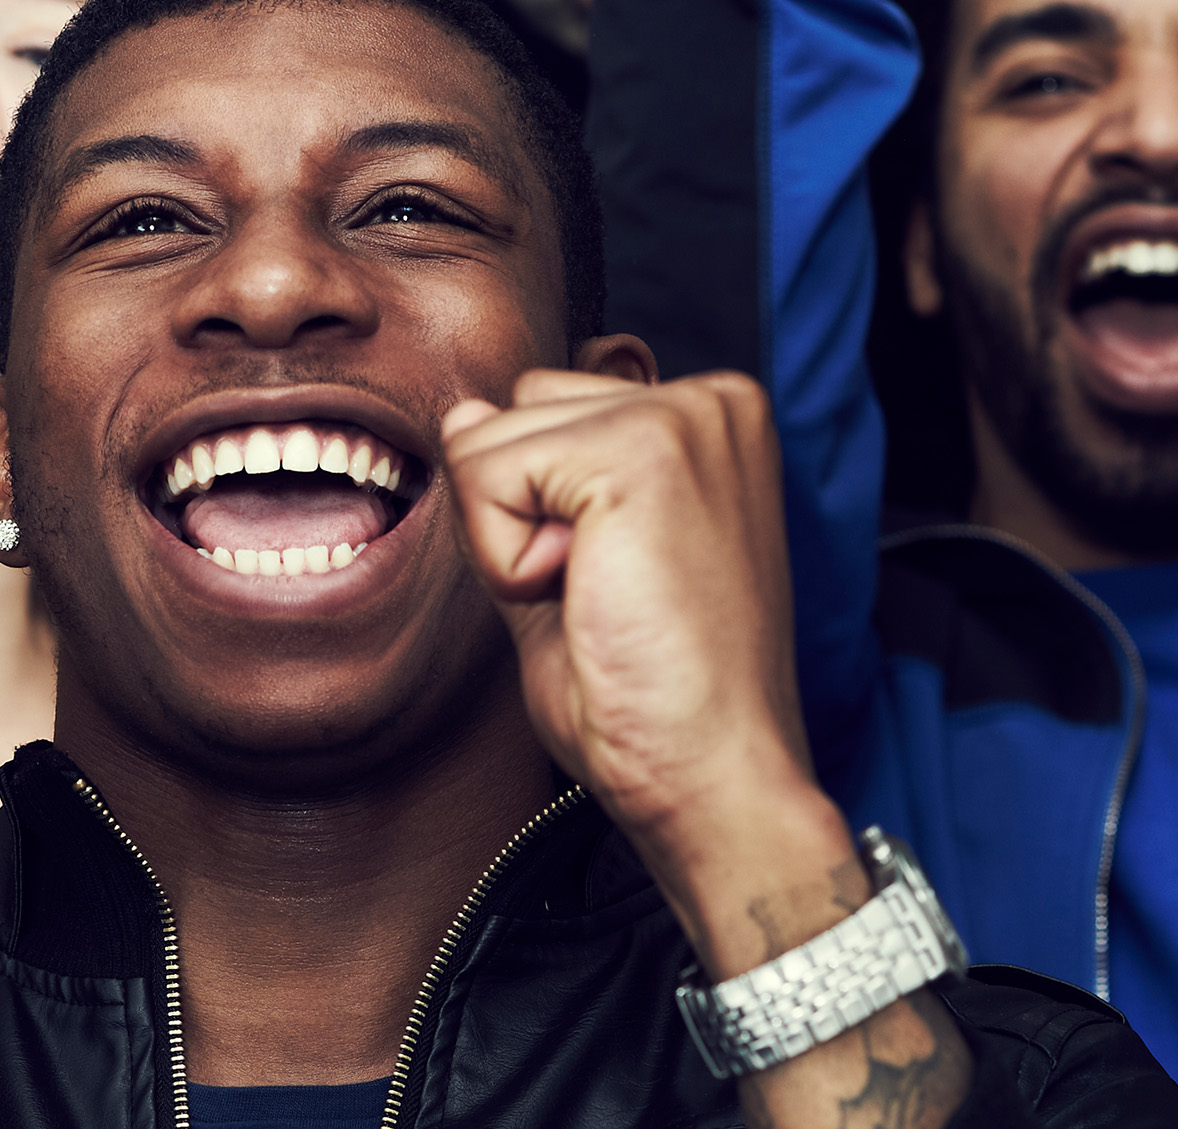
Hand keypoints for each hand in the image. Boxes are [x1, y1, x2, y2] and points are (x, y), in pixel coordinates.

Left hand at [440, 368, 807, 840]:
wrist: (711, 777)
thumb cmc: (657, 698)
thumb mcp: (570, 566)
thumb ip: (522, 487)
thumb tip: (466, 414)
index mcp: (707, 422)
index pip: (545, 410)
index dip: (541, 514)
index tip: (622, 587)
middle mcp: (708, 401)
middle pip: (513, 412)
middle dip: (523, 518)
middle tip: (609, 598)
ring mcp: (681, 416)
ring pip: (488, 441)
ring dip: (512, 542)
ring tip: (603, 601)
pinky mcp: (640, 450)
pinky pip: (485, 474)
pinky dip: (506, 559)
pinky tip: (586, 598)